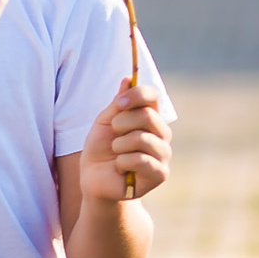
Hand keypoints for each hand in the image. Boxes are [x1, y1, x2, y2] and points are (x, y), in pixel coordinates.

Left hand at [81, 78, 169, 202]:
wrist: (95, 178)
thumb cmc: (100, 148)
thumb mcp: (105, 122)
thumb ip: (119, 103)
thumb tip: (128, 78)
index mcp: (149, 117)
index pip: (153, 96)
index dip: (137, 95)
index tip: (121, 102)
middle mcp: (161, 134)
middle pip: (148, 116)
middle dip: (121, 123)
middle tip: (114, 134)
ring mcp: (163, 154)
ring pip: (142, 138)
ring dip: (119, 145)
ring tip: (116, 153)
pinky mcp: (161, 174)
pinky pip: (140, 160)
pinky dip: (122, 162)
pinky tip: (121, 168)